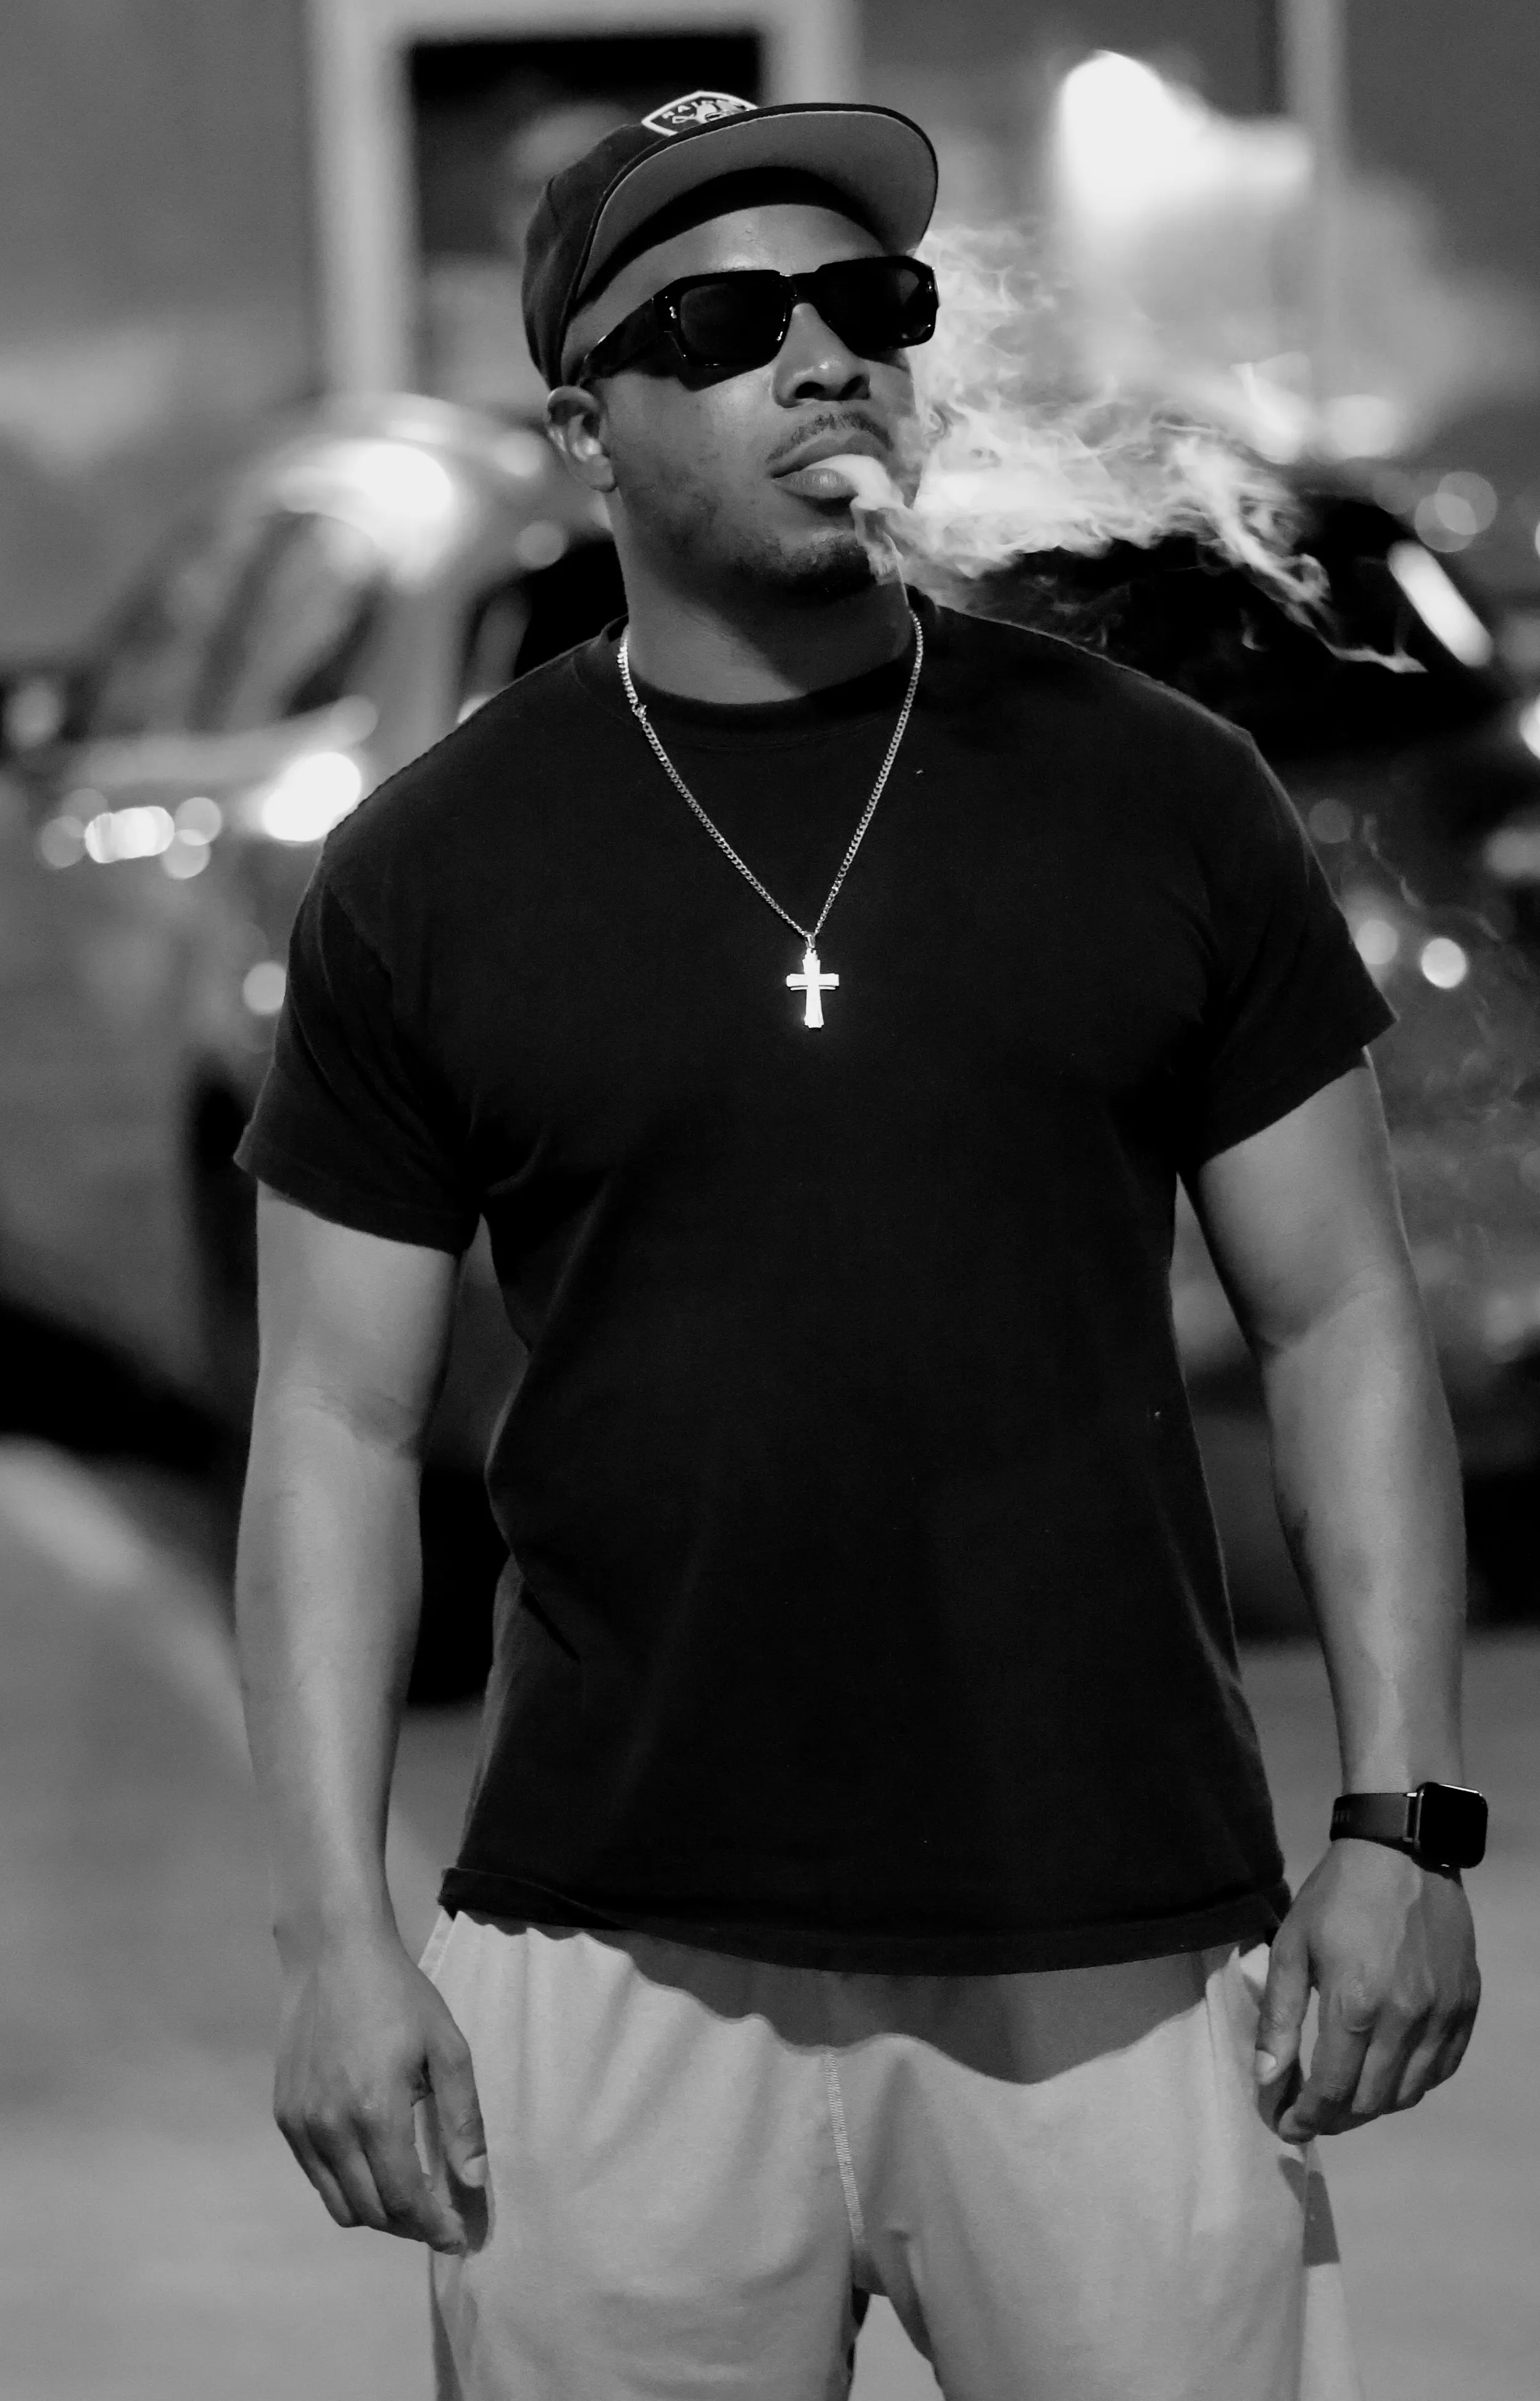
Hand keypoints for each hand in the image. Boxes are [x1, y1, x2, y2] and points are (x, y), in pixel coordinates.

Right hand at [273, 1923, 487, 2251]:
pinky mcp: (284, 2117)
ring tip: (409, 2199)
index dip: (434, 2227)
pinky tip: (373, 2167)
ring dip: (377, 2214)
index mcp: (375, 2112)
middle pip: (371, 2212)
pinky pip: (317, 2177)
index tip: (458, 2235)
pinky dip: (347, 2188)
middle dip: (410, 2226)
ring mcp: (301, 2125)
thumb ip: (462, 2120)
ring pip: (339, 2205)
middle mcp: (330, 2128)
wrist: (333, 1956)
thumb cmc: (400, 1997)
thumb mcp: (447, 2048)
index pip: (404, 2199)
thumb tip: (471, 2184)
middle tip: (439, 2218)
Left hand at [1252, 1839, 1478, 2141]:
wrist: (1401, 1850)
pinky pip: (1442, 2069)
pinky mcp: (1465, 2005)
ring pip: (1409, 2094)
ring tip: (1345, 2097)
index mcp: (1355, 2004)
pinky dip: (1413, 2084)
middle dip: (1335, 2119)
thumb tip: (1267, 2079)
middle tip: (1310, 2113)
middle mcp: (1405, 2018)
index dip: (1305, 2118)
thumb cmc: (1337, 1895)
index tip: (1284, 2125)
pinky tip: (1388, 2074)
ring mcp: (1442, 2014)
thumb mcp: (1292, 1947)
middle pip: (1371, 2101)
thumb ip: (1279, 2018)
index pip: (1331, 2091)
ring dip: (1373, 2107)